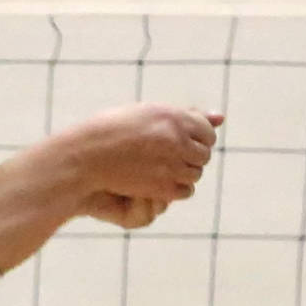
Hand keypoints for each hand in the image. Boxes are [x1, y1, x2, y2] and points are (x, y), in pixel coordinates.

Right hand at [70, 104, 222, 228]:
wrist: (84, 157)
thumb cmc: (110, 131)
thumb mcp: (148, 114)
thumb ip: (185, 115)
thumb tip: (221, 116)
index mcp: (174, 116)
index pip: (206, 130)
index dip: (195, 138)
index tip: (178, 143)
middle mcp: (176, 138)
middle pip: (204, 153)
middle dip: (190, 157)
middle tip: (166, 160)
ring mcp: (171, 164)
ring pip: (196, 173)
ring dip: (183, 174)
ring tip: (160, 172)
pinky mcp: (163, 187)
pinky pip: (185, 191)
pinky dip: (176, 190)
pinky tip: (158, 185)